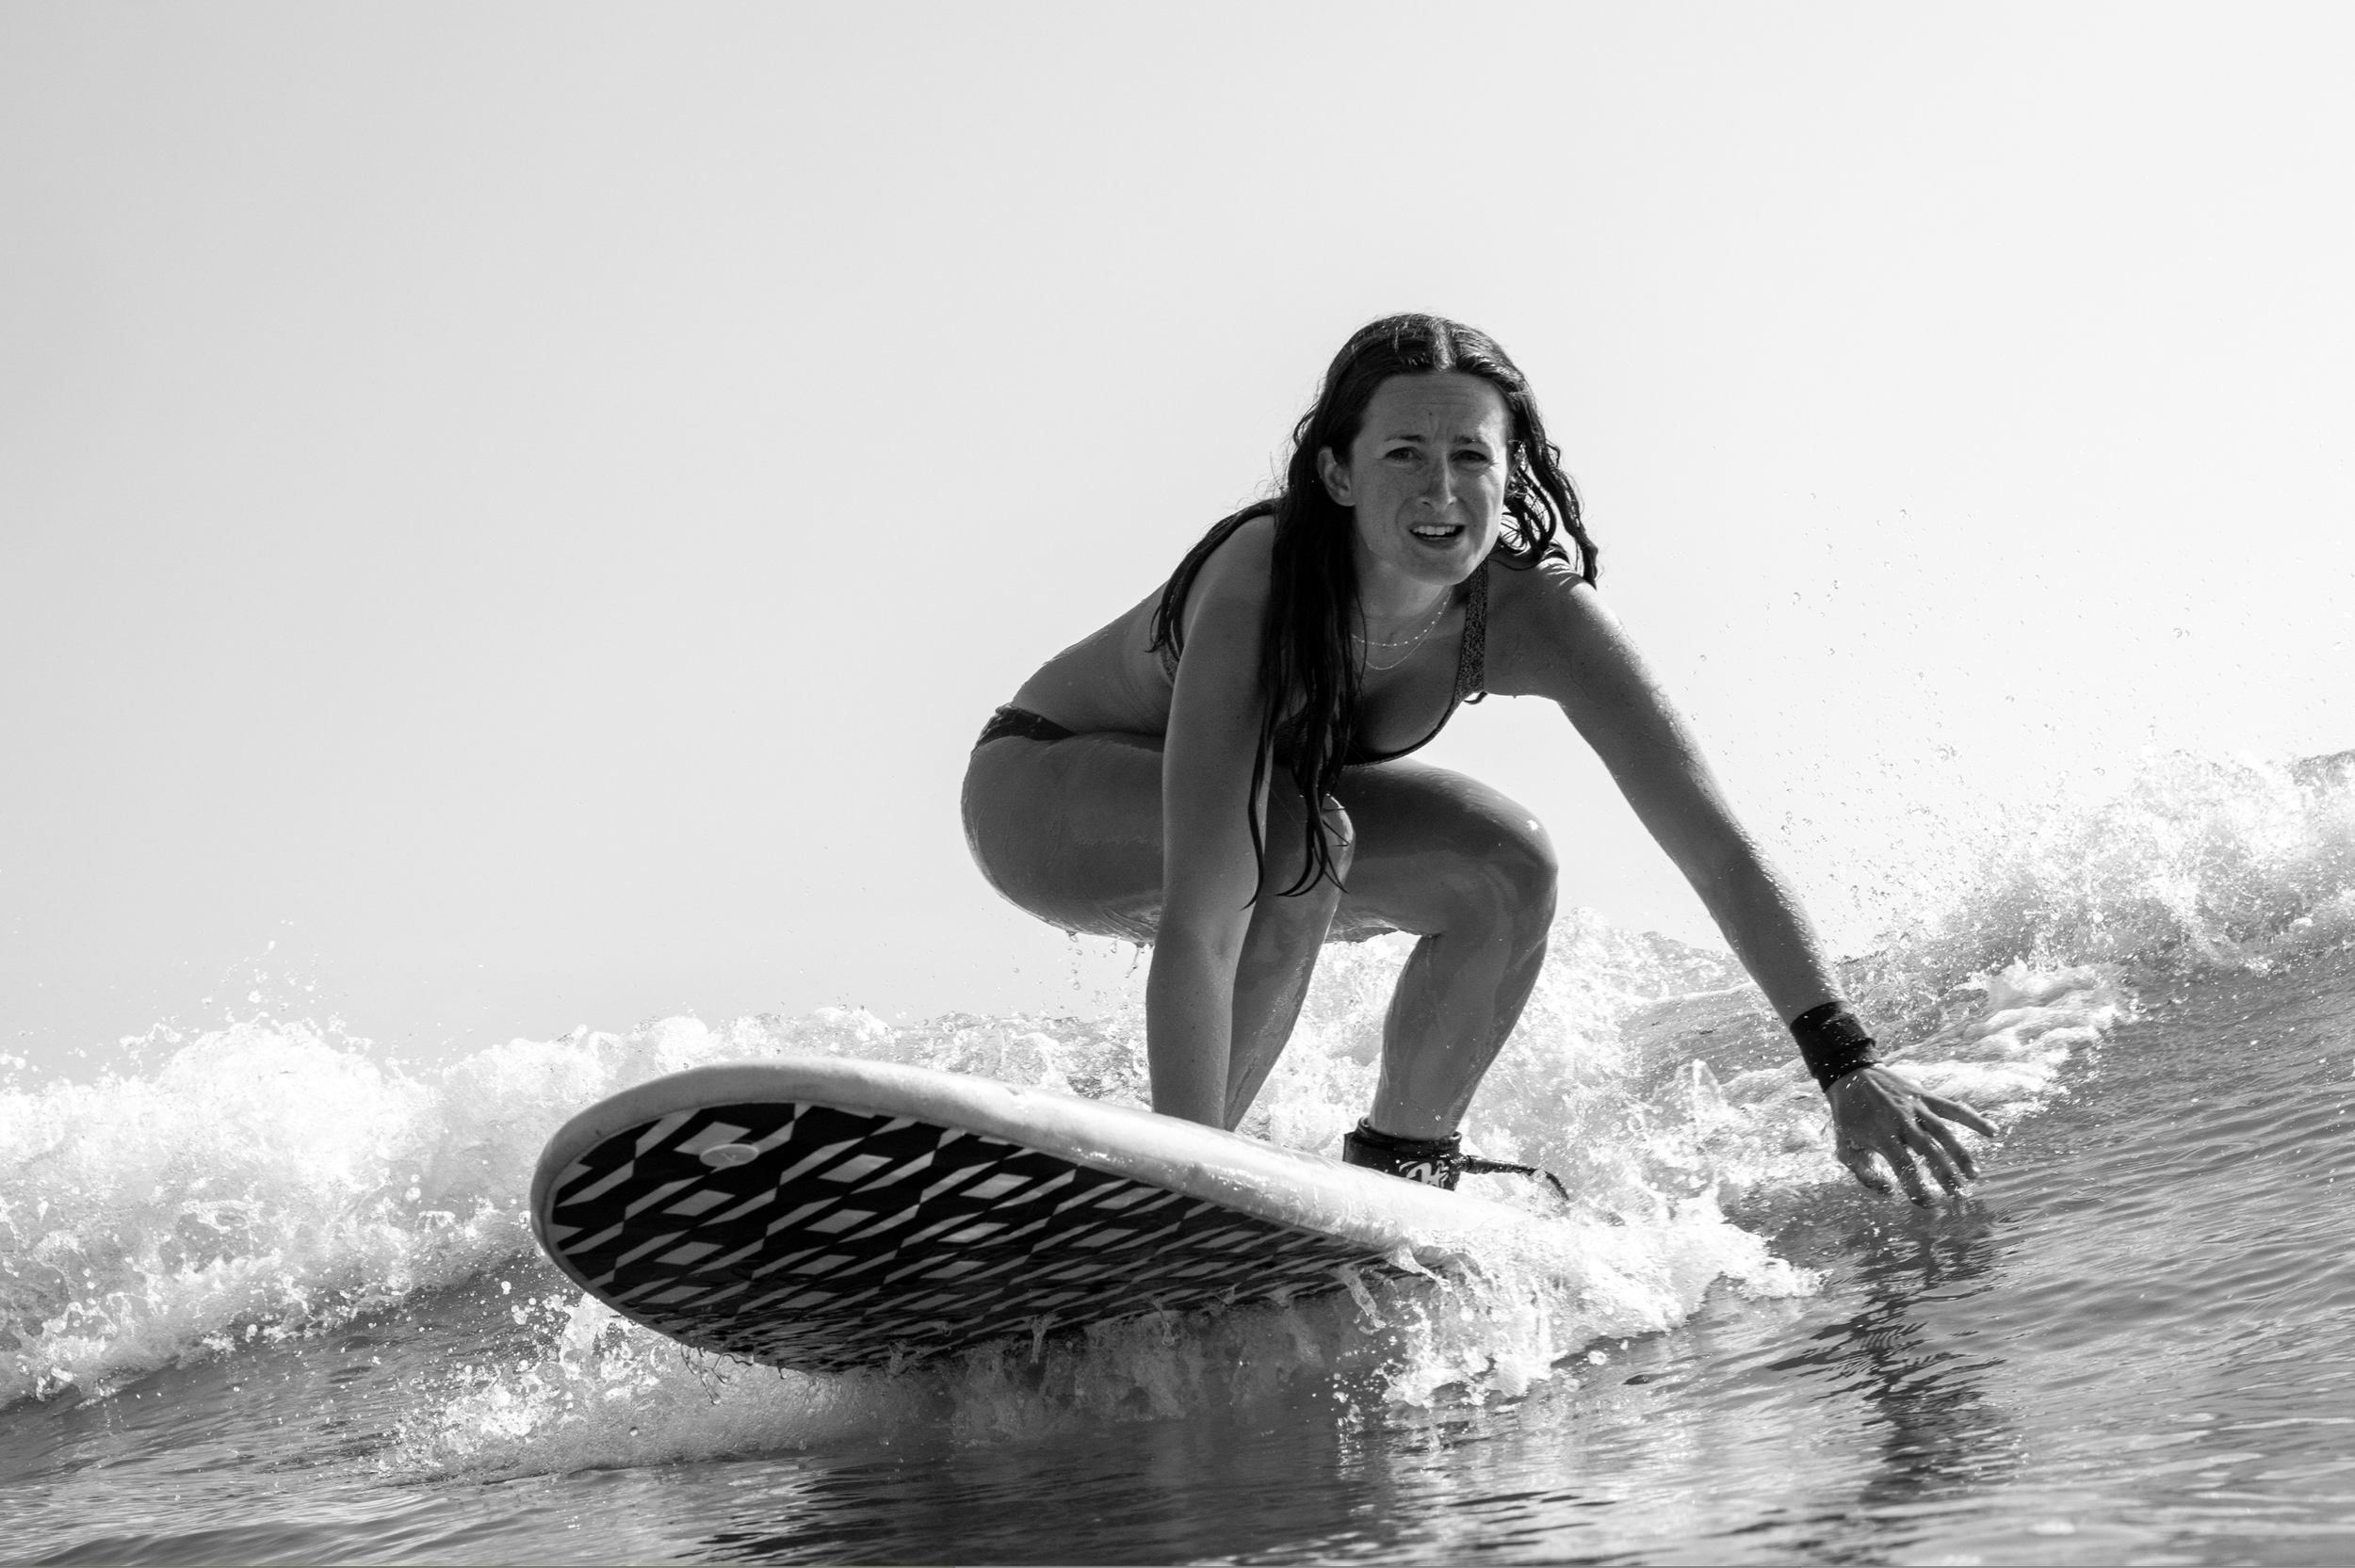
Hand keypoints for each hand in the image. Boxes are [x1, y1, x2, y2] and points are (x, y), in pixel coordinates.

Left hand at [1828, 1065, 1998, 1203]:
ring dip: (1961, 1155)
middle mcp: (1901, 1121)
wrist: (1850, 1074)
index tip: (1927, 1204)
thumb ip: (1863, 1173)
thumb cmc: (1847, 1116)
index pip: (1904, 1166)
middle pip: (1930, 1152)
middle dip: (1946, 1176)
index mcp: (1881, 1135)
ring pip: (1944, 1132)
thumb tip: (1888, 1191)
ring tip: (1974, 1176)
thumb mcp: (1844, 1146)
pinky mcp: (1925, 1096)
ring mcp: (1915, 1107)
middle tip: (1959, 1197)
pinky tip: (1992, 1132)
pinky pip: (1952, 1108)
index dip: (1917, 1187)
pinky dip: (1973, 1118)